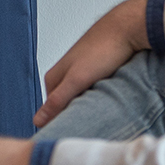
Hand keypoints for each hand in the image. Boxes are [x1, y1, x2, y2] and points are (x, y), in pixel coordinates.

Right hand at [34, 0, 151, 128]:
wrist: (127, 27)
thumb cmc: (103, 49)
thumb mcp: (78, 79)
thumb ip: (57, 100)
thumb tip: (37, 121)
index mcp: (53, 78)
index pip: (50, 112)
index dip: (61, 125)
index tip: (72, 137)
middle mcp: (65, 75)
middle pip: (65, 106)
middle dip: (76, 117)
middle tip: (90, 129)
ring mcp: (81, 73)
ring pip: (81, 99)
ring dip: (89, 108)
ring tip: (101, 118)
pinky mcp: (97, 72)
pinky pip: (95, 93)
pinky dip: (100, 99)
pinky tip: (109, 103)